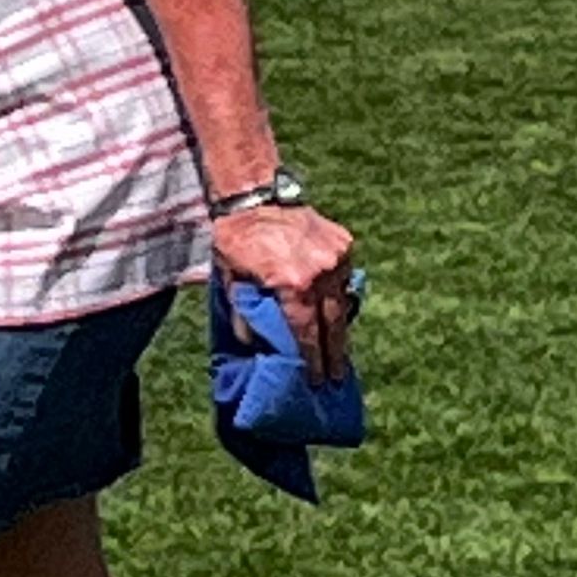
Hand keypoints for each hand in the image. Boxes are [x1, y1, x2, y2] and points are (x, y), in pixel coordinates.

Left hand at [210, 201, 356, 384]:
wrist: (253, 197)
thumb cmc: (237, 241)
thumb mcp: (232, 281)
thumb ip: (245, 315)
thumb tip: (257, 347)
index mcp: (292, 284)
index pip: (306, 332)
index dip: (311, 359)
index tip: (316, 380)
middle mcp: (320, 272)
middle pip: (331, 323)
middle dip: (333, 354)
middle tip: (335, 377)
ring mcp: (335, 257)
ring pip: (342, 302)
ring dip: (339, 329)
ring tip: (338, 353)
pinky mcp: (343, 244)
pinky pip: (344, 279)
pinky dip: (340, 296)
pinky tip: (337, 316)